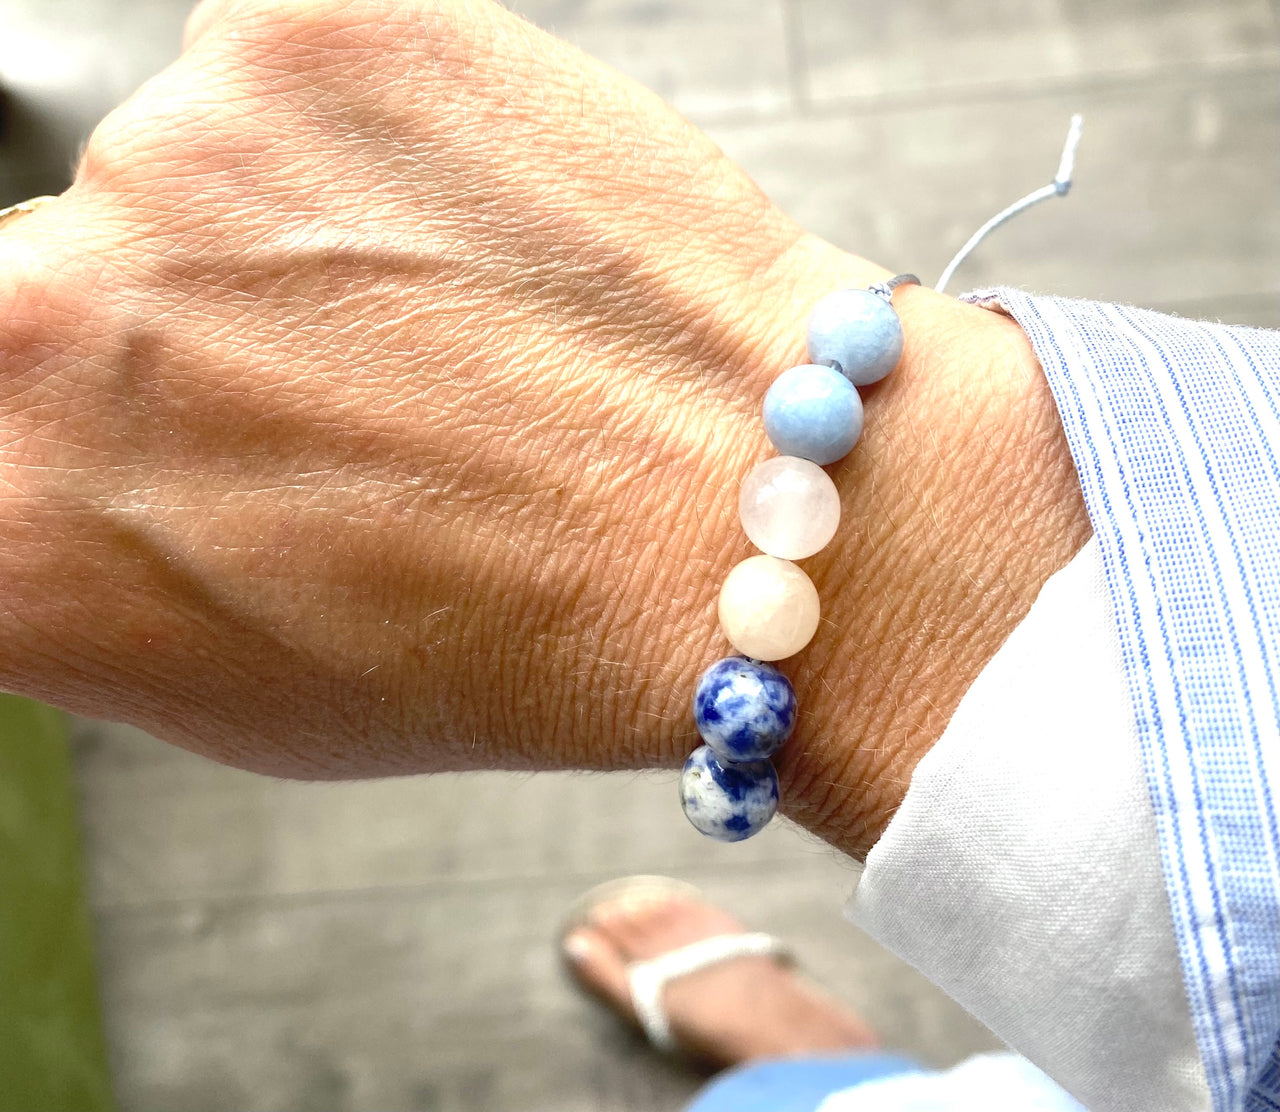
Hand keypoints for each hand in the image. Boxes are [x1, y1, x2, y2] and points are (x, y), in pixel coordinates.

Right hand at [0, 0, 1087, 855]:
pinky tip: (482, 246)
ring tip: (447, 332)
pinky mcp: (313, 39)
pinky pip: (295, 91)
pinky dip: (374, 155)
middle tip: (341, 396)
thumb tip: (45, 480)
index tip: (164, 441)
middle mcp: (37, 318)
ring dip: (292, 246)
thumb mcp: (245, 690)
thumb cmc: (519, 644)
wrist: (744, 522)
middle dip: (180, 341)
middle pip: (58, 287)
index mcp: (2, 518)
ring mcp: (178, 157)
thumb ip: (89, 572)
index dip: (81, 435)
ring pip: (191, 183)